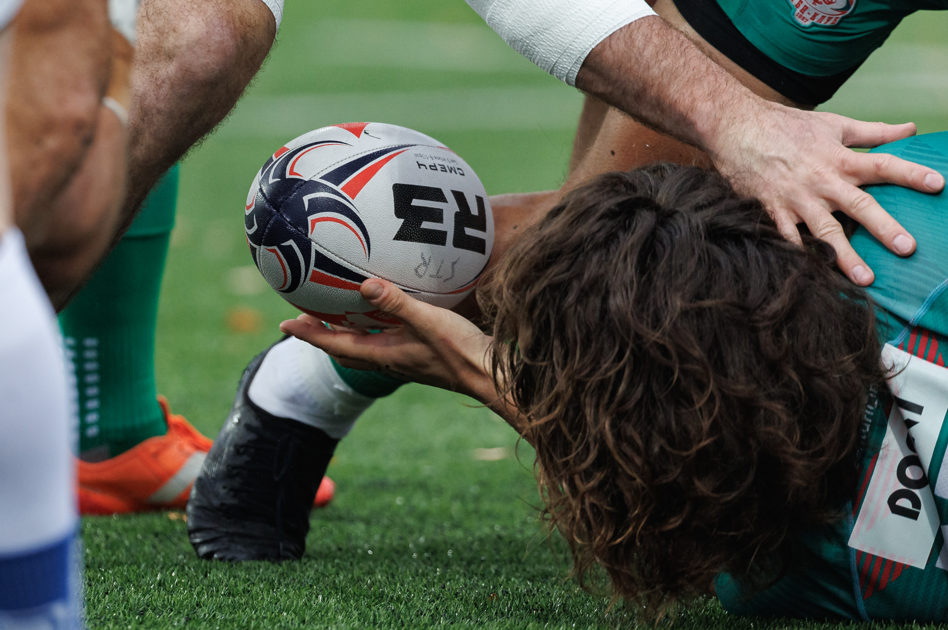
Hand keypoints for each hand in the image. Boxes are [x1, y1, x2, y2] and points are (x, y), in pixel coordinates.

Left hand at [280, 279, 497, 403]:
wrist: (488, 376)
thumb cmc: (460, 351)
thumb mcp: (428, 321)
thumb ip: (397, 303)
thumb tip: (363, 284)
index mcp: (384, 353)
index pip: (335, 344)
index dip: (308, 335)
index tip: (283, 324)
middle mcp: (389, 359)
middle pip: (344, 350)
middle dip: (322, 335)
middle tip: (305, 318)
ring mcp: (405, 359)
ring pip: (364, 349)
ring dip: (346, 334)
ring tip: (338, 314)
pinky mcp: (420, 356)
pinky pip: (384, 343)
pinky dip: (373, 330)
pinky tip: (386, 315)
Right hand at [710, 103, 944, 285]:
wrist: (737, 128)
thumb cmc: (785, 126)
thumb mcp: (834, 125)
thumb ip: (873, 132)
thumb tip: (910, 130)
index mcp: (840, 158)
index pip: (883, 165)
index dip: (911, 174)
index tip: (938, 185)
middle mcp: (822, 181)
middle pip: (859, 205)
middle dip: (884, 227)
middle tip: (907, 248)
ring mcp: (797, 199)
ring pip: (826, 231)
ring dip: (845, 256)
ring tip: (865, 278)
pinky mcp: (774, 210)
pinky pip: (789, 238)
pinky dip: (799, 256)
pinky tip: (812, 275)